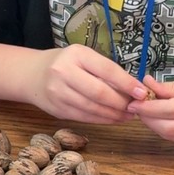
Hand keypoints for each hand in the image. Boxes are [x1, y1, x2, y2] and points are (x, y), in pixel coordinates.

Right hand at [26, 44, 148, 123]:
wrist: (32, 74)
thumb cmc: (65, 63)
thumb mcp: (83, 57)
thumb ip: (104, 70)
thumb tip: (133, 88)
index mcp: (76, 54)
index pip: (107, 70)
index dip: (127, 83)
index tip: (142, 92)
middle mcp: (64, 72)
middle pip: (99, 93)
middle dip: (122, 103)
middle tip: (137, 107)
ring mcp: (58, 93)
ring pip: (93, 108)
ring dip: (114, 114)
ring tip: (128, 115)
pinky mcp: (57, 110)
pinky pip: (84, 117)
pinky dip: (102, 119)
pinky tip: (113, 118)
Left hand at [126, 70, 173, 146]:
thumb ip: (172, 87)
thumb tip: (147, 85)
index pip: (169, 110)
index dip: (148, 107)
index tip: (133, 101)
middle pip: (167, 127)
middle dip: (147, 118)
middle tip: (135, 107)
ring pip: (171, 136)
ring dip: (154, 126)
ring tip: (145, 113)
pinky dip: (166, 131)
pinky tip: (160, 120)